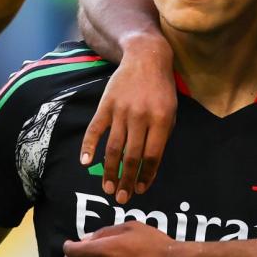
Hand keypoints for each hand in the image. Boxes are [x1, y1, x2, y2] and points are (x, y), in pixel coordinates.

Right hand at [80, 35, 174, 201]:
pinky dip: (89, 146)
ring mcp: (121, 111)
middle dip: (127, 180)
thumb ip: (161, 136)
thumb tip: (150, 165)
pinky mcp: (106, 105)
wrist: (146, 58)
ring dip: (110, 171)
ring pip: (114, 147)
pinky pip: (96, 129)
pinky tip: (86, 162)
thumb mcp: (170, 112)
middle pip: (132, 156)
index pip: (152, 156)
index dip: (147, 176)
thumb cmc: (161, 89)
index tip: (141, 190)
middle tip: (122, 198)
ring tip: (108, 188)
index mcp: (160, 120)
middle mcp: (140, 117)